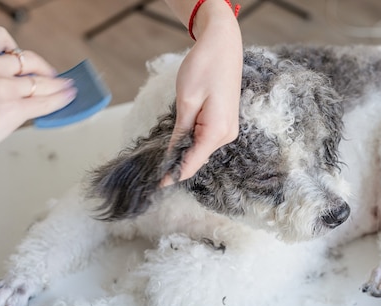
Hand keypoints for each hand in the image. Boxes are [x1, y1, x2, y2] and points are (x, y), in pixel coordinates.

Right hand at [0, 26, 76, 149]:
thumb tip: (5, 76)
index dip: (14, 47)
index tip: (20, 55)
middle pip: (25, 59)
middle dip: (40, 66)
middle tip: (48, 72)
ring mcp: (1, 88)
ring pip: (39, 80)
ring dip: (58, 83)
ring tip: (67, 85)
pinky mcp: (13, 108)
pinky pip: (44, 102)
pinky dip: (61, 98)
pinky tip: (69, 96)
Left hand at [162, 0, 242, 184]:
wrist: (224, 45)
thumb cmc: (205, 67)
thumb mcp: (186, 101)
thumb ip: (180, 133)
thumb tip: (172, 157)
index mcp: (217, 131)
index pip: (192, 163)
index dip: (173, 175)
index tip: (156, 185)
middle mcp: (226, 135)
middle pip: (197, 159)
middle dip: (177, 165)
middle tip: (152, 170)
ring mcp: (228, 130)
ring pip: (201, 150)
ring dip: (183, 153)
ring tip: (161, 156)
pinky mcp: (224, 123)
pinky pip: (205, 140)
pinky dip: (191, 143)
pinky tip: (177, 141)